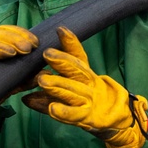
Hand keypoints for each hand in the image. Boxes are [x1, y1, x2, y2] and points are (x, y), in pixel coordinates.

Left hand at [22, 27, 147, 147]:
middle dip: (62, 62)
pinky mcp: (86, 117)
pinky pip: (74, 114)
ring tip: (42, 80)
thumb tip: (36, 70)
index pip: (78, 56)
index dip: (70, 42)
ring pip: (72, 91)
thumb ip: (55, 76)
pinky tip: (53, 109)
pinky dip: (64, 112)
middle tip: (47, 54)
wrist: (111, 117)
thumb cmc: (86, 96)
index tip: (60, 30)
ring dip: (57, 86)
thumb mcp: (71, 84)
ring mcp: (88, 100)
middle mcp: (88, 84)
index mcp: (85, 73)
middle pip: (76, 70)